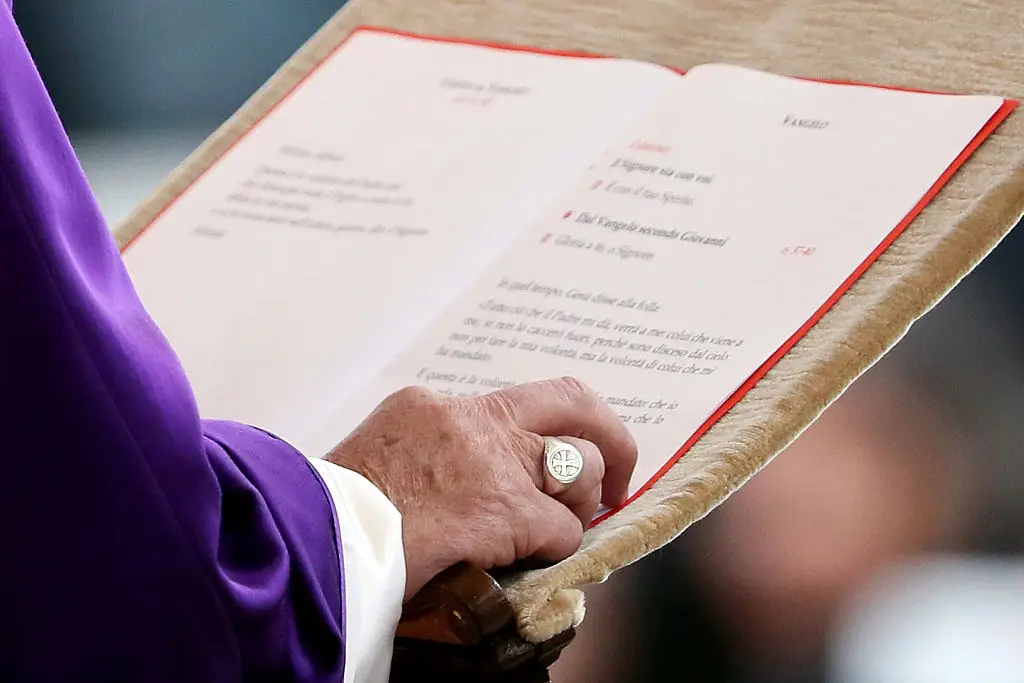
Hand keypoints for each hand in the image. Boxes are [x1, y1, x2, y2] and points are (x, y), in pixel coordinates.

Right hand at [326, 377, 637, 599]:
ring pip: (579, 467)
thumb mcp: (379, 459)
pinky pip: (562, 529)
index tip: (562, 448)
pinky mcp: (506, 508)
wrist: (313, 542)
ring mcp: (492, 461)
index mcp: (434, 407)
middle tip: (618, 471)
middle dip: (609, 434)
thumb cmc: (331, 514)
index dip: (551, 426)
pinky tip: (521, 560)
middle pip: (571, 401)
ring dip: (576, 504)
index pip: (514, 403)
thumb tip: (463, 483)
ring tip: (553, 527)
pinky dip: (553, 548)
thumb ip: (431, 456)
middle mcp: (470, 421)